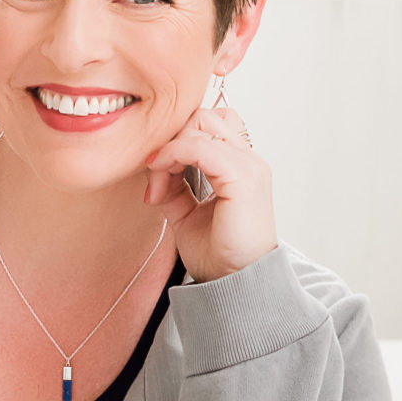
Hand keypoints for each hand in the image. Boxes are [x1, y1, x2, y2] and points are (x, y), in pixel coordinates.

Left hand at [141, 99, 275, 282]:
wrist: (236, 283)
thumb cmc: (218, 253)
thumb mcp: (185, 213)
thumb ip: (172, 186)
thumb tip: (152, 168)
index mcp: (240, 164)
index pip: (206, 125)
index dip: (175, 141)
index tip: (155, 175)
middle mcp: (249, 159)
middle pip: (202, 117)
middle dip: (170, 140)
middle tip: (155, 178)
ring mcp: (249, 166)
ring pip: (199, 125)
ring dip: (168, 150)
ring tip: (159, 187)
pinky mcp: (243, 178)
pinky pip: (199, 147)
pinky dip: (173, 157)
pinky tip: (161, 185)